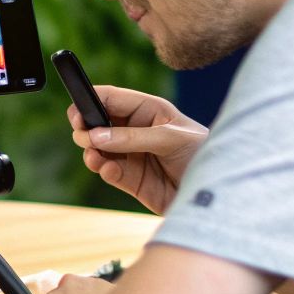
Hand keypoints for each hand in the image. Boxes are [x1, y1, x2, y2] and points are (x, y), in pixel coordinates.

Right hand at [68, 86, 208, 214]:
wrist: (217, 195)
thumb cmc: (204, 155)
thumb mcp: (170, 139)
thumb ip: (132, 138)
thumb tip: (96, 136)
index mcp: (148, 110)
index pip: (111, 98)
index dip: (90, 102)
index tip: (77, 114)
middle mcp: (135, 131)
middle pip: (98, 124)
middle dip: (86, 130)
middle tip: (85, 139)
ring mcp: (131, 155)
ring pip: (98, 149)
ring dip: (92, 153)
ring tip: (96, 158)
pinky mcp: (131, 179)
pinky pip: (108, 171)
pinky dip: (104, 170)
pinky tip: (110, 171)